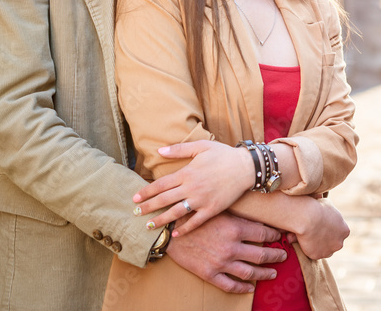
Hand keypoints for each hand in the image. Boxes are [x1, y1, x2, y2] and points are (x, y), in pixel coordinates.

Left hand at [133, 140, 254, 232]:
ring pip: (176, 213)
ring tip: (149, 226)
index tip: (135, 198)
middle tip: (135, 213)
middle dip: (148, 207)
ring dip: (161, 220)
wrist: (246, 167)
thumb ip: (179, 149)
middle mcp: (191, 188)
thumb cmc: (223, 154)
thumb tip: (159, 151)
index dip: (146, 192)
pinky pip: (195, 222)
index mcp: (187, 173)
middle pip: (164, 200)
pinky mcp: (212, 209)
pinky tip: (175, 235)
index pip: (160, 184)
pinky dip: (184, 229)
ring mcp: (201, 200)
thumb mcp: (201, 147)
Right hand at [167, 212, 286, 293]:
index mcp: (235, 229)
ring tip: (272, 273)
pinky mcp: (209, 274)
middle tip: (283, 256)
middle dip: (276, 256)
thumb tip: (260, 219)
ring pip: (250, 272)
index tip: (280, 236)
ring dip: (264, 273)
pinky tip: (250, 287)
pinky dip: (243, 288)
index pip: (264, 234)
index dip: (275, 236)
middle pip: (262, 255)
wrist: (170, 230)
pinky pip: (230, 285)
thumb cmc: (196, 215)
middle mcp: (231, 247)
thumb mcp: (220, 210)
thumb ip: (239, 216)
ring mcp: (221, 263)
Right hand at [294, 199, 349, 259]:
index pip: (339, 233)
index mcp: (345, 230)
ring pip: (324, 250)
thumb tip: (320, 196)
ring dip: (318, 246)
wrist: (308, 217)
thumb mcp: (326, 203)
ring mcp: (329, 250)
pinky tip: (303, 241)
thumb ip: (326, 206)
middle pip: (333, 244)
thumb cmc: (317, 207)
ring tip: (307, 237)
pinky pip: (313, 253)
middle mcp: (339, 243)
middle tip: (314, 233)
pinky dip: (308, 249)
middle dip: (326, 240)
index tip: (322, 227)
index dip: (330, 230)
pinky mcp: (317, 255)